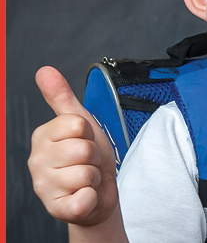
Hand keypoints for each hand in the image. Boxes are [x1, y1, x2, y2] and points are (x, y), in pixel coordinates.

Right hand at [28, 66, 120, 226]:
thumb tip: (44, 70)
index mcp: (42, 137)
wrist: (97, 194)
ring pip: (86, 172)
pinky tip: (84, 196)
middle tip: (87, 163)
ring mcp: (44, 186)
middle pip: (83, 149)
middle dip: (94, 157)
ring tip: (85, 179)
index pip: (76, 124)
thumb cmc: (88, 159)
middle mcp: (37, 162)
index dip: (89, 134)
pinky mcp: (57, 208)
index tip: (84, 141)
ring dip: (93, 177)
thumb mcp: (79, 123)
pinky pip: (83, 198)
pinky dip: (90, 198)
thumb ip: (61, 97)